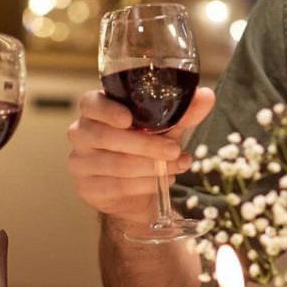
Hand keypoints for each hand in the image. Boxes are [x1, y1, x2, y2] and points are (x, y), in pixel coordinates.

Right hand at [66, 86, 214, 222]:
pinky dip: (145, 184)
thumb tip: (206, 95)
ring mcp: (80, 162)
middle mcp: (81, 133)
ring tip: (175, 166)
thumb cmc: (146, 148)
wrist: (135, 191)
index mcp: (96, 110)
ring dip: (151, 167)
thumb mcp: (166, 128)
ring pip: (115, 164)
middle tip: (174, 150)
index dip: (107, 110)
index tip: (129, 119)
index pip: (90, 103)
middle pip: (106, 136)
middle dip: (145, 144)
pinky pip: (117, 186)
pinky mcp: (86, 188)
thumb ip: (183, 112)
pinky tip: (162, 181)